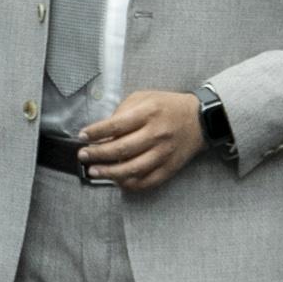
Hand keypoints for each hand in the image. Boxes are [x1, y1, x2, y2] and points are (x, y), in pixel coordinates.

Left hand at [77, 91, 202, 191]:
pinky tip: (117, 181)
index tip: (82, 136)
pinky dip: (130, 184)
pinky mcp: (170, 167)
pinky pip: (147, 181)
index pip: (116, 125)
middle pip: (121, 149)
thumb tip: (103, 131)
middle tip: (83, 156)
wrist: (200, 120)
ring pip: (132, 169)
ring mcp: (164, 153)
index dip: (95, 132)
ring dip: (109, 172)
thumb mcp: (144, 98)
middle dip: (97, 154)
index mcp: (148, 113)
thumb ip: (123, 111)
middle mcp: (156, 134)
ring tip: (94, 171)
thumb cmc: (167, 107)